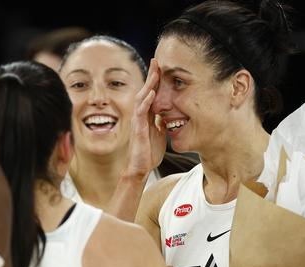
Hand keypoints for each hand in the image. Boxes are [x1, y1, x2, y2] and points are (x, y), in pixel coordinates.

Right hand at [125, 58, 166, 178]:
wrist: (141, 168)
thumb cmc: (149, 153)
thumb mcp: (159, 134)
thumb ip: (161, 123)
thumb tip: (166, 115)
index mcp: (147, 116)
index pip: (151, 94)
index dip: (155, 80)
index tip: (161, 67)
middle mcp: (141, 116)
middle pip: (145, 91)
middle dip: (151, 76)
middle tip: (157, 61)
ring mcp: (138, 121)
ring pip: (141, 98)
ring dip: (149, 84)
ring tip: (155, 72)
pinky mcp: (138, 129)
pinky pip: (141, 112)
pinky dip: (147, 101)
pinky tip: (152, 93)